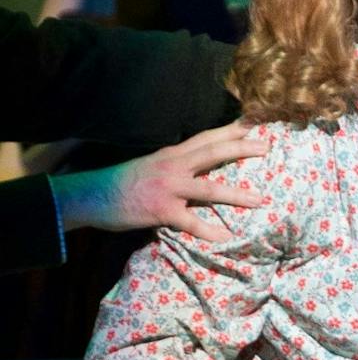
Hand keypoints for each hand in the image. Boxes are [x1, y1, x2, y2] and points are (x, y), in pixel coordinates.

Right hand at [47, 122, 269, 241]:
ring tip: (262, 200)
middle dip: (241, 148)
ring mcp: (168, 188)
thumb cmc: (122, 183)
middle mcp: (172, 166)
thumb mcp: (151, 166)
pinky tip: (226, 237)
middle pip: (212, 153)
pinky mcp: (161, 211)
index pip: (205, 138)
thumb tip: (200, 168)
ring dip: (238, 195)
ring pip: (209, 188)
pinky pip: (191, 222)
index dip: (230, 130)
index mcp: (171, 155)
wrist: (88, 196)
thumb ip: (176, 166)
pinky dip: (210, 231)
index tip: (253, 122)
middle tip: (267, 146)